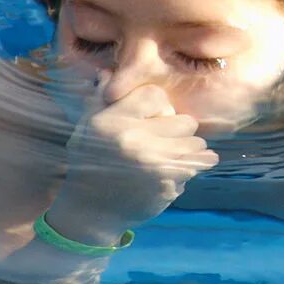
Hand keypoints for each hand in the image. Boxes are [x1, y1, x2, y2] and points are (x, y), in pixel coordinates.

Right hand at [46, 82, 217, 244]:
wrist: (92, 211)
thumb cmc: (90, 162)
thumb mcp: (87, 127)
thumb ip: (101, 98)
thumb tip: (109, 72)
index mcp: (111, 122)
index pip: (156, 96)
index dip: (158, 107)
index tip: (152, 119)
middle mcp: (133, 141)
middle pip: (185, 120)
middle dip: (178, 129)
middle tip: (164, 139)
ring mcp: (153, 165)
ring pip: (196, 143)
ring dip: (188, 149)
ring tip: (169, 156)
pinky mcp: (168, 186)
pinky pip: (196, 166)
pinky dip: (189, 168)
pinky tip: (171, 173)